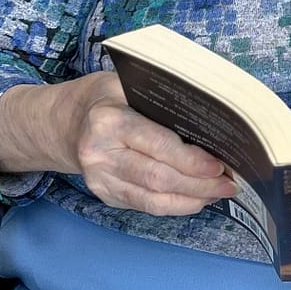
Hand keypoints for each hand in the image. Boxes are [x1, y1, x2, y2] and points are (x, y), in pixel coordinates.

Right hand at [0, 76, 236, 217]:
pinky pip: (145, 206)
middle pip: (158, 179)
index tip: (220, 165)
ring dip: (191, 200)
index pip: (157, 146)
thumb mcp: (125, 83)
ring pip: (152, 201)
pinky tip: (196, 198)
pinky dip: (175, 205)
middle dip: (199, 185)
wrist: (61, 122)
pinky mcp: (105, 195)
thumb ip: (161, 99)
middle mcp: (100, 154)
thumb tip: (212, 117)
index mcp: (108, 121)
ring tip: (218, 193)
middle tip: (230, 183)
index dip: (191, 160)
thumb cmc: (104, 97)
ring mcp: (100, 180)